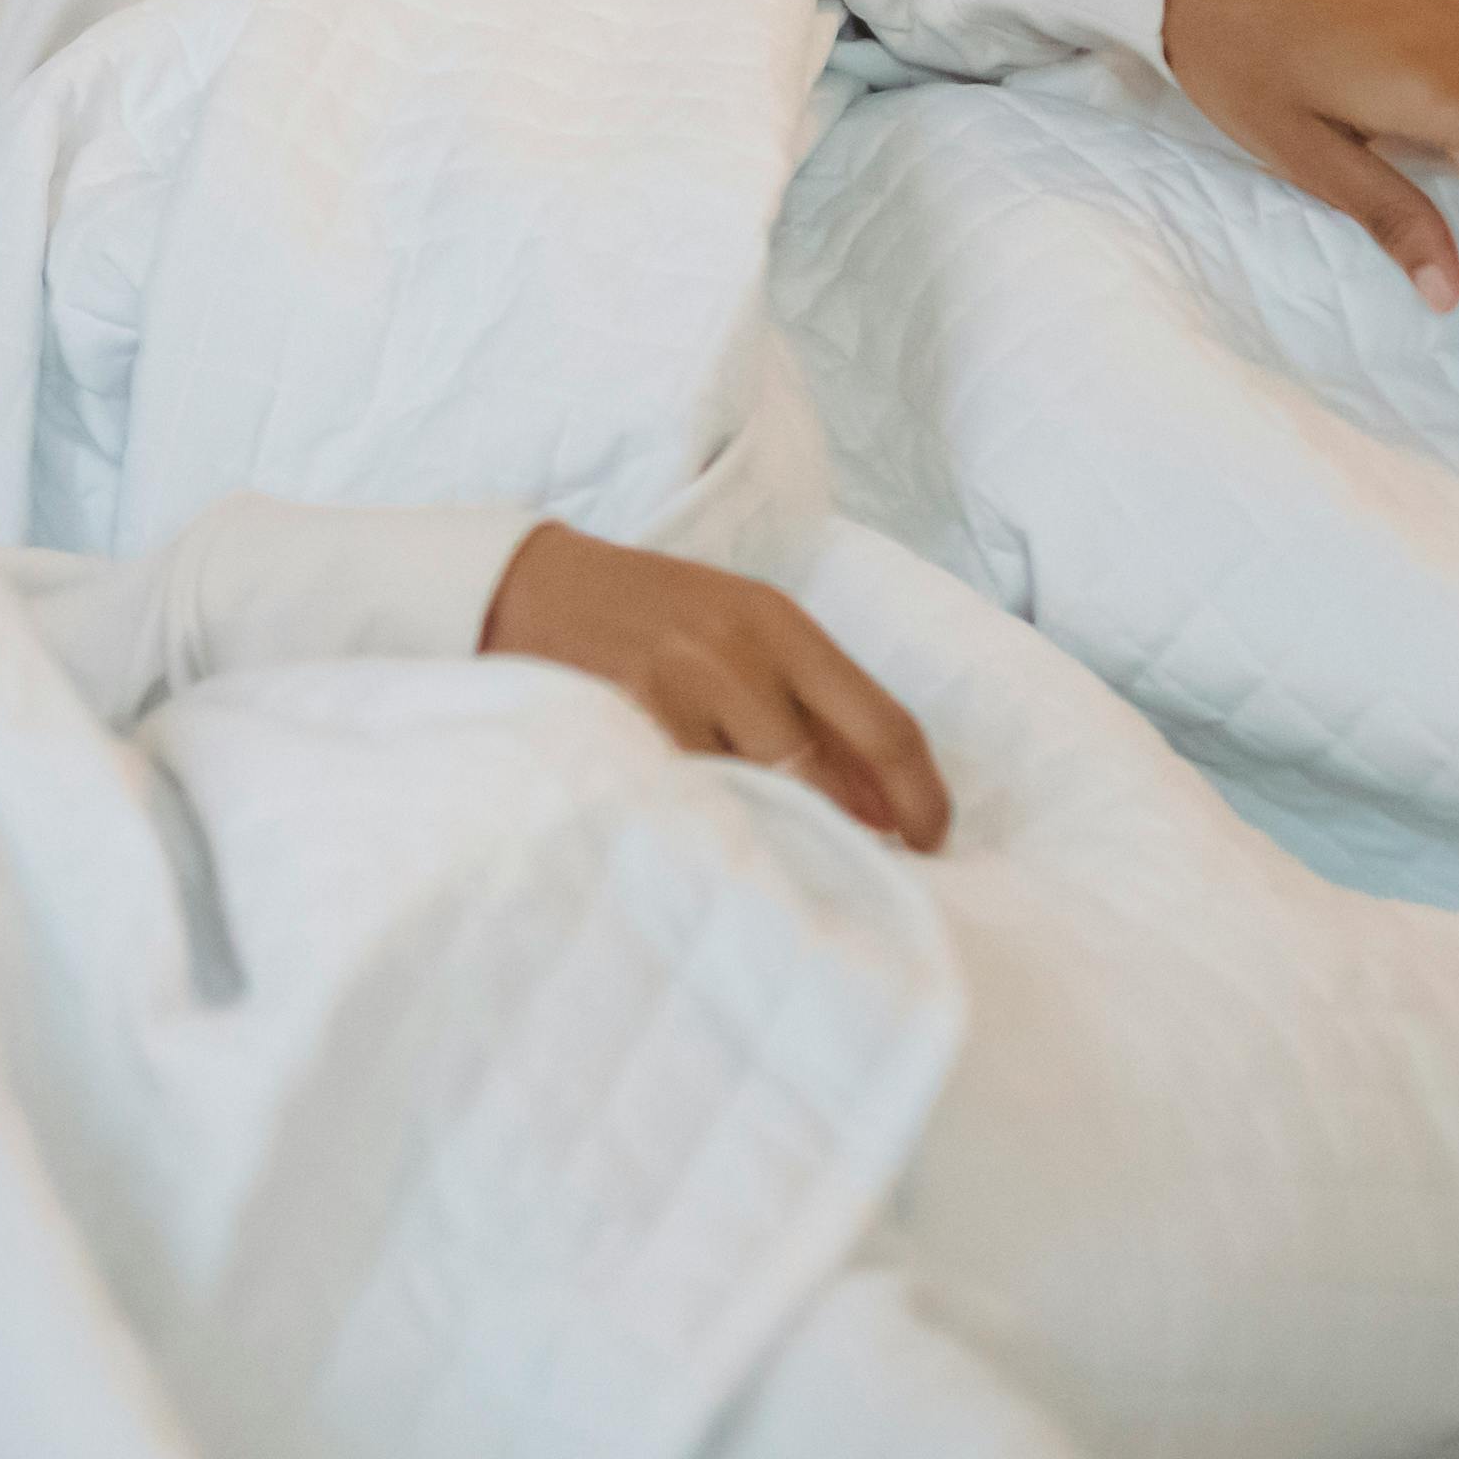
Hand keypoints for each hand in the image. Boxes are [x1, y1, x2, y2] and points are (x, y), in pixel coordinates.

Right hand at [480, 526, 948, 848]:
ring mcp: (676, 686)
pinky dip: (708, 827)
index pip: (883, 722)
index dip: (919, 796)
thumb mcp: (737, 630)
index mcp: (779, 623)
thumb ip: (808, 705)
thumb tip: (881, 805)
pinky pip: (689, 800)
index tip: (932, 843)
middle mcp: (737, 650)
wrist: (525, 586)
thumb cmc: (646, 616)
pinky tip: (704, 836)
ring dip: (772, 835)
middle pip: (822, 773)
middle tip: (856, 872)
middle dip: (844, 831)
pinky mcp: (623, 721)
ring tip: (770, 856)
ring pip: (755, 794)